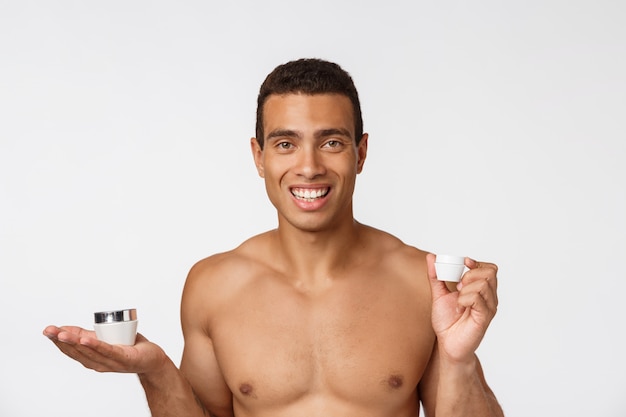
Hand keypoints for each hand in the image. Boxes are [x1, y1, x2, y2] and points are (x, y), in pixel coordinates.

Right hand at [43, 325, 166, 373]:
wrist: (152, 359)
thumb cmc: (129, 348)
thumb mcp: (103, 339)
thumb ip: (86, 335)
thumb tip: (64, 329)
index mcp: (92, 359)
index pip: (71, 350)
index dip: (58, 341)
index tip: (47, 330)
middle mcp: (98, 363)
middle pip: (77, 351)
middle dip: (62, 340)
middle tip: (50, 330)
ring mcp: (111, 362)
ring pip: (89, 351)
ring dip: (74, 342)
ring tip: (62, 333)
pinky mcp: (124, 358)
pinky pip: (108, 351)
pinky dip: (95, 346)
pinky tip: (85, 340)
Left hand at [426, 253, 498, 363]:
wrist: (447, 344)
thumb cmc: (447, 321)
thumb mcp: (438, 294)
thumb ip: (435, 276)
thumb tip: (431, 257)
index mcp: (481, 290)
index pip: (489, 268)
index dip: (476, 263)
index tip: (463, 263)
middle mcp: (489, 297)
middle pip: (490, 272)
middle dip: (470, 274)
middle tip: (458, 286)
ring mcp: (488, 307)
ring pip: (484, 284)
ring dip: (466, 288)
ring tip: (458, 299)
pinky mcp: (484, 317)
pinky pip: (478, 299)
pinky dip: (465, 299)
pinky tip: (459, 307)